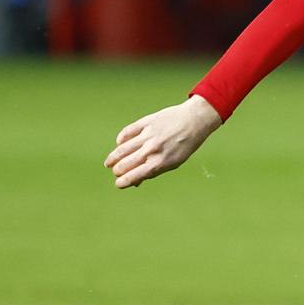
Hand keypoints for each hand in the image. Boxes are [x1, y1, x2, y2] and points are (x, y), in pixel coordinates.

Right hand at [105, 95, 222, 187]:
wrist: (194, 120)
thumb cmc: (185, 145)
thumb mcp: (174, 162)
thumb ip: (154, 171)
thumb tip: (135, 182)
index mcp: (160, 163)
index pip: (134, 176)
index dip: (123, 182)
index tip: (119, 184)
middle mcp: (152, 150)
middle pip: (125, 164)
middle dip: (117, 171)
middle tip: (116, 172)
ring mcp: (148, 135)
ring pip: (122, 149)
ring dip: (113, 158)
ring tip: (109, 162)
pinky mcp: (145, 122)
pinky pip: (126, 133)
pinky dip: (120, 140)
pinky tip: (119, 144)